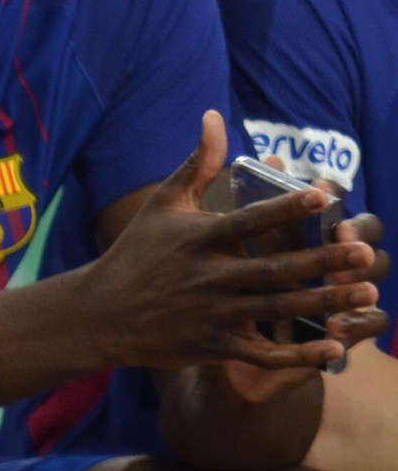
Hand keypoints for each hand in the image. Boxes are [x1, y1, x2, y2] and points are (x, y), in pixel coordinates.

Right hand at [87, 111, 383, 370]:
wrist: (104, 311)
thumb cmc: (138, 249)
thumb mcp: (164, 202)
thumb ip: (197, 162)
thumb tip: (215, 116)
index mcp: (198, 237)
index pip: (249, 219)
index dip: (286, 206)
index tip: (324, 194)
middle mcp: (209, 275)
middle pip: (275, 269)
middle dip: (322, 261)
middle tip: (364, 252)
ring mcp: (213, 313)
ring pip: (279, 309)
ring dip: (325, 303)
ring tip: (366, 293)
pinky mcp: (215, 346)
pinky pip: (265, 354)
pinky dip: (301, 355)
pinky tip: (335, 347)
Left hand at [262, 153, 391, 343]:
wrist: (246, 317)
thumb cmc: (249, 265)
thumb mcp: (246, 232)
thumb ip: (260, 198)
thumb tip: (272, 157)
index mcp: (317, 225)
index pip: (338, 200)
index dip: (334, 195)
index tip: (320, 193)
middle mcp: (341, 253)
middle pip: (367, 237)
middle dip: (357, 236)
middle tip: (343, 236)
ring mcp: (349, 288)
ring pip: (374, 279)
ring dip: (362, 279)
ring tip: (342, 283)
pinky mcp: (350, 323)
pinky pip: (371, 323)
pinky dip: (358, 325)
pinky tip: (335, 330)